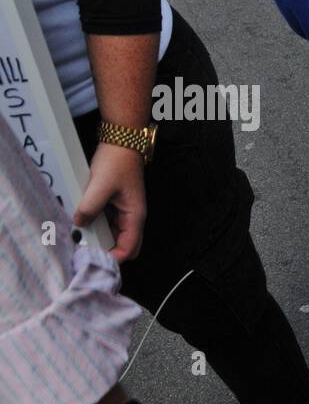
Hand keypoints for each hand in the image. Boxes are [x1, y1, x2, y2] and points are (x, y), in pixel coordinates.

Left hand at [75, 141, 145, 261]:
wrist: (120, 143)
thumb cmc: (117, 163)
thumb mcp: (100, 186)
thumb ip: (89, 207)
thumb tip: (79, 224)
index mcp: (135, 216)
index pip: (129, 249)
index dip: (114, 258)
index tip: (95, 260)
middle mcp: (132, 218)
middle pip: (124, 246)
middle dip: (108, 252)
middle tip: (87, 252)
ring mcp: (124, 212)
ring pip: (114, 236)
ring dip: (100, 239)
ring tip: (82, 238)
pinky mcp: (115, 205)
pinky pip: (107, 223)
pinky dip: (96, 226)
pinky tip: (82, 223)